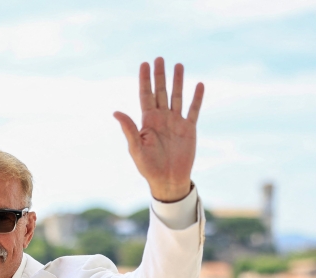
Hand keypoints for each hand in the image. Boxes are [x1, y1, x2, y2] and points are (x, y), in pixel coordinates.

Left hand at [114, 58, 204, 201]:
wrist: (168, 180)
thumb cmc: (148, 167)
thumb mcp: (136, 148)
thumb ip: (129, 129)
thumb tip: (116, 112)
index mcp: (147, 121)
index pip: (145, 95)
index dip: (145, 80)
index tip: (144, 64)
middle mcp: (161, 118)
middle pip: (160, 92)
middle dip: (160, 76)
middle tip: (159, 58)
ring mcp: (176, 122)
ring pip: (177, 97)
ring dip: (178, 82)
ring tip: (178, 65)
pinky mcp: (189, 129)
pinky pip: (193, 110)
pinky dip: (197, 98)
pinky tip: (199, 85)